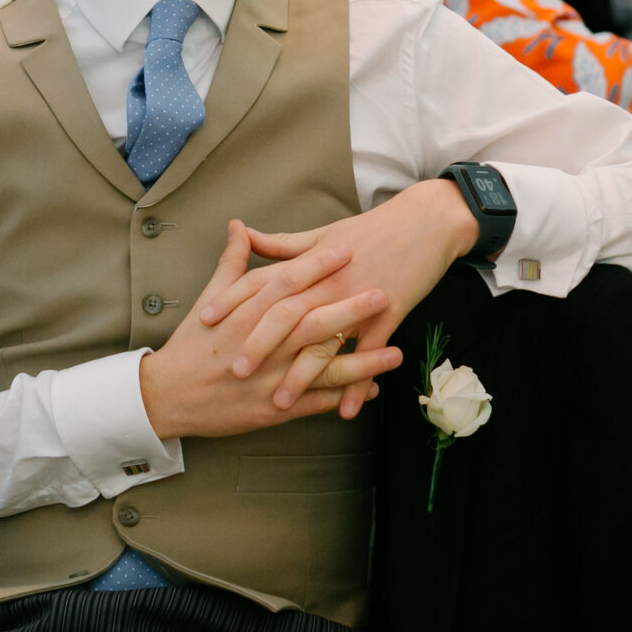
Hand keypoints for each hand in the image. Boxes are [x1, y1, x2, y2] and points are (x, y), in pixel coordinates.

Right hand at [137, 222, 403, 441]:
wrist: (169, 394)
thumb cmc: (192, 343)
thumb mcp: (211, 298)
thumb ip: (232, 262)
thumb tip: (238, 225)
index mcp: (246, 314)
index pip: (286, 284)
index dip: (317, 266)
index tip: (346, 250)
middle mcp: (261, 345)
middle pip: (311, 322)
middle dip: (349, 309)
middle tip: (384, 293)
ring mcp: (270, 378)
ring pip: (322, 367)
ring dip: (362, 361)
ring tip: (396, 352)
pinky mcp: (275, 408)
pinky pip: (317, 401)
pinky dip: (345, 395)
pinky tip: (373, 387)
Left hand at [198, 178, 478, 408]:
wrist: (426, 222)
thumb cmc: (372, 229)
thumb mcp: (324, 234)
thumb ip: (283, 244)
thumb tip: (246, 233)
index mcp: (310, 262)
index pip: (263, 282)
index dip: (233, 300)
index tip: (205, 321)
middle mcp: (329, 282)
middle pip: (286, 315)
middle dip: (258, 344)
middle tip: (232, 372)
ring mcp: (358, 300)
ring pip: (324, 341)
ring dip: (301, 375)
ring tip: (278, 402)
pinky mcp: (388, 316)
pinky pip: (368, 354)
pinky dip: (357, 381)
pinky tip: (344, 410)